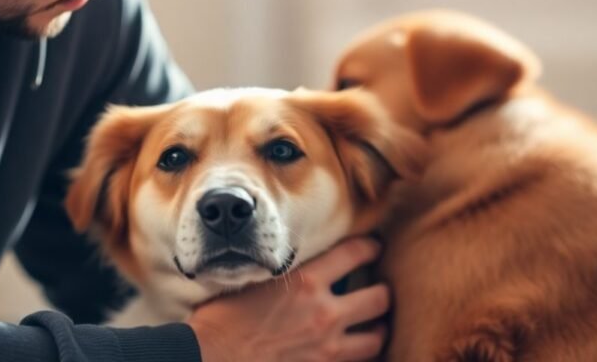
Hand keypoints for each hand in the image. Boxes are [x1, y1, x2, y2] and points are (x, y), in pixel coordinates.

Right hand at [187, 237, 389, 361]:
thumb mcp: (255, 281)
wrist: (212, 356)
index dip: (371, 247)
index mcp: (306, 281)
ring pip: (376, 337)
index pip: (354, 254)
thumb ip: (287, 275)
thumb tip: (301, 267)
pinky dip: (358, 356)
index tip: (375, 247)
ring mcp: (327, 346)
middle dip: (383, 293)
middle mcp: (324, 312)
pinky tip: (354, 351)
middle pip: (379, 298)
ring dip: (378, 330)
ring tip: (375, 326)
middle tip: (380, 289)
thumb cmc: (222, 318)